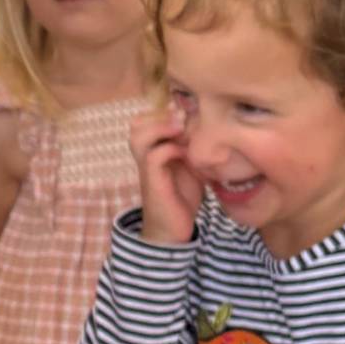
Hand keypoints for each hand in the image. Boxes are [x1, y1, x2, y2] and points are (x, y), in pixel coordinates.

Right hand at [130, 105, 200, 244]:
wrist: (173, 231)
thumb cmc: (182, 198)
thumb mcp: (191, 166)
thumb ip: (192, 147)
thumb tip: (208, 125)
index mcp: (152, 150)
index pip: (146, 119)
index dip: (164, 112)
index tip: (188, 114)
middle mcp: (144, 156)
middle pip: (136, 123)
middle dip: (161, 116)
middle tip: (183, 119)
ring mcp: (146, 168)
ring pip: (139, 135)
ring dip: (163, 128)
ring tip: (182, 131)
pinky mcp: (153, 181)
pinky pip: (154, 155)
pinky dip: (172, 149)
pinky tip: (187, 154)